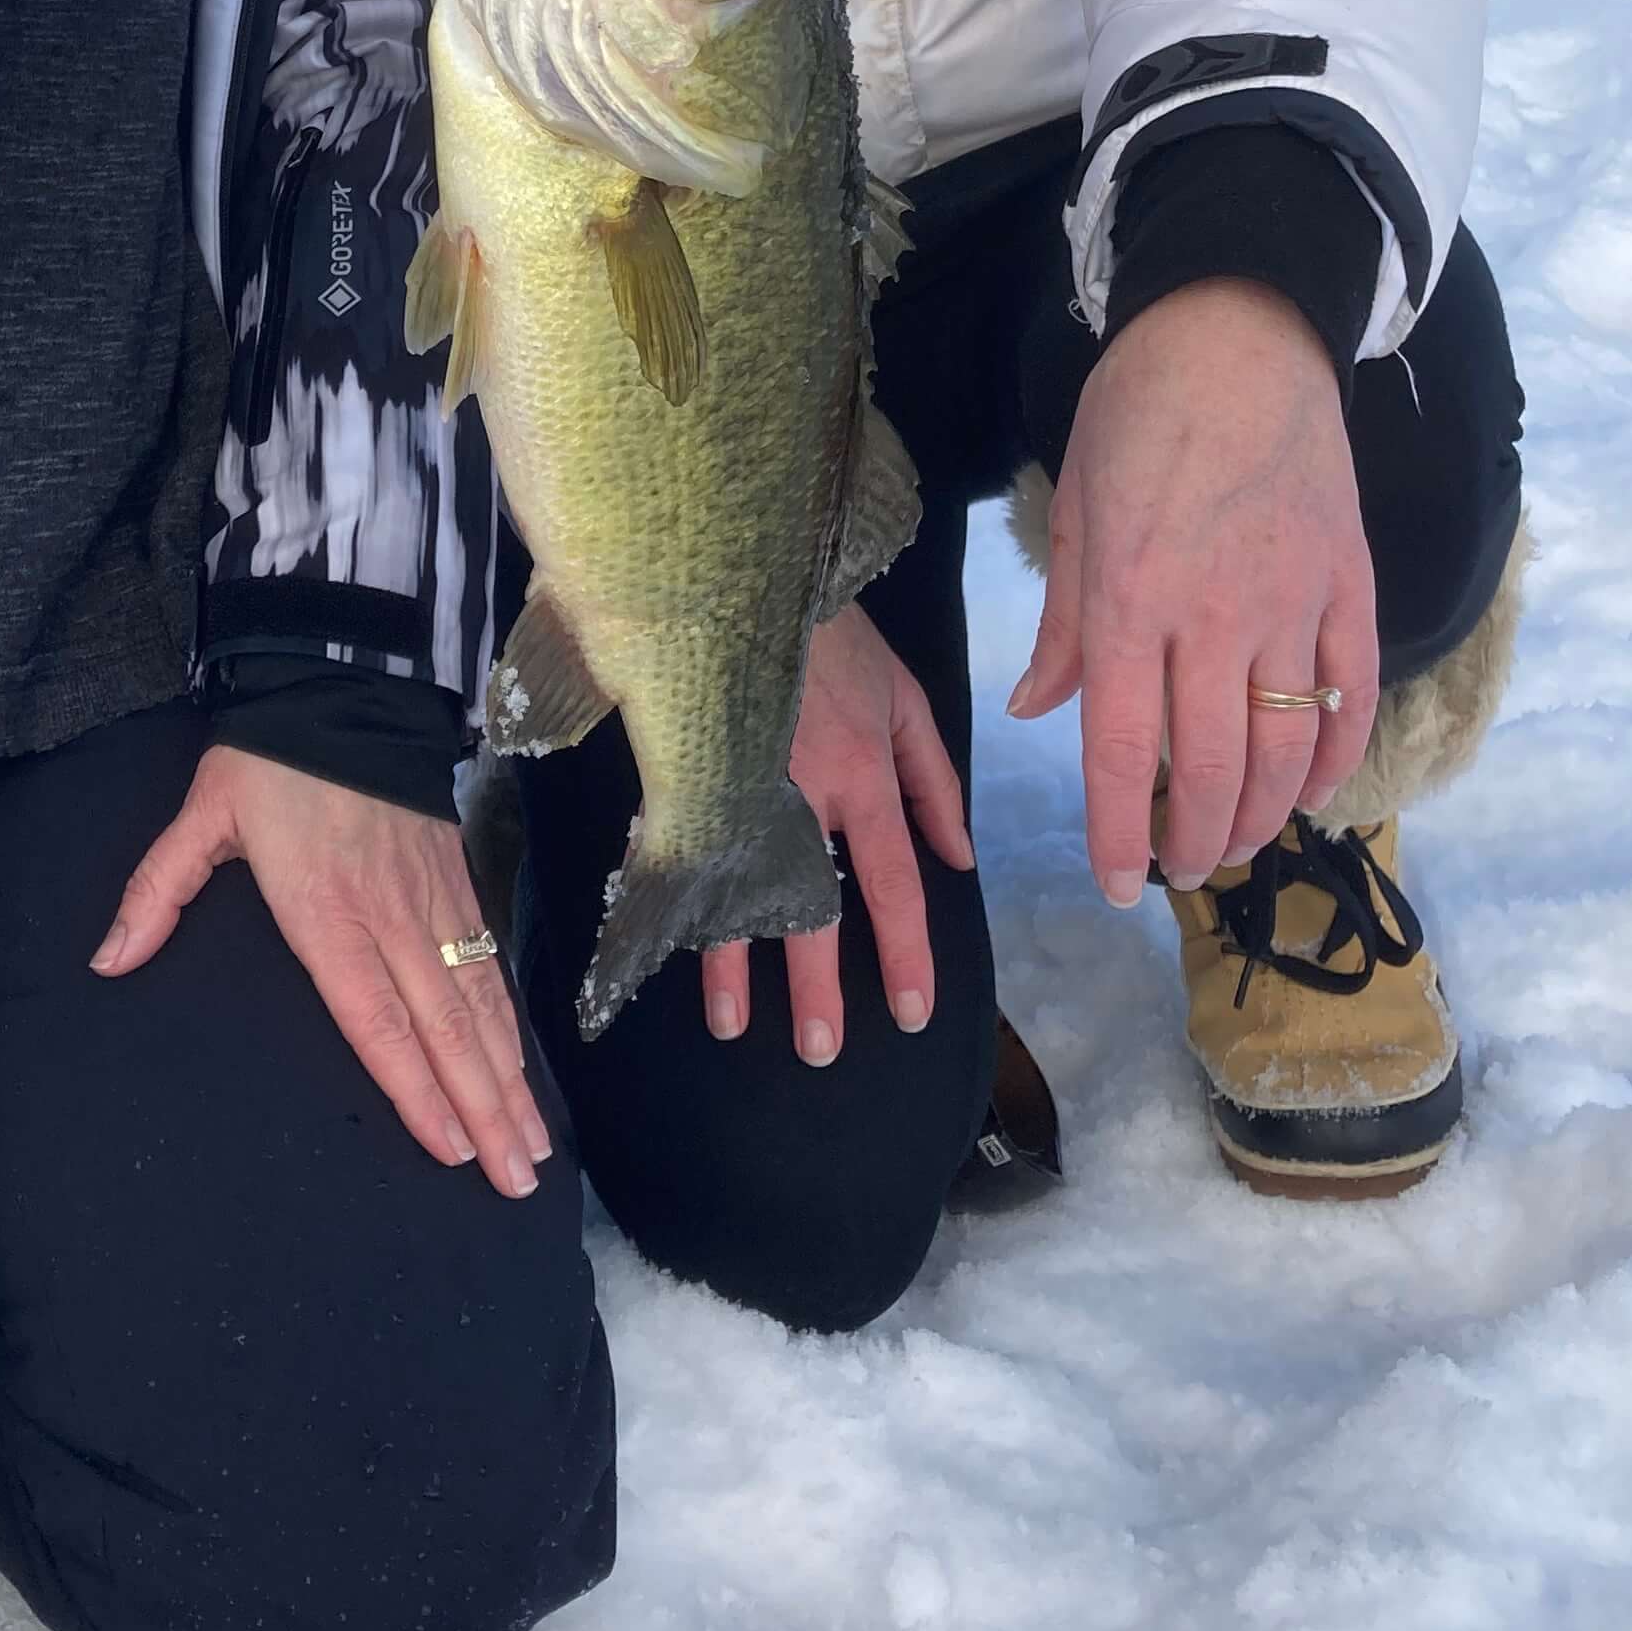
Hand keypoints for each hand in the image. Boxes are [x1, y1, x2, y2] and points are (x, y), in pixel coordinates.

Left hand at [92, 744, 551, 1196]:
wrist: (346, 686)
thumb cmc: (268, 762)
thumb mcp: (202, 818)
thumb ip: (157, 893)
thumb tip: (107, 962)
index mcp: (326, 912)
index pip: (374, 1017)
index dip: (413, 1086)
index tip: (448, 1149)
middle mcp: (391, 919)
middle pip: (445, 1029)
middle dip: (482, 1109)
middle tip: (515, 1184)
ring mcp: (433, 904)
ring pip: (479, 1006)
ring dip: (508, 1081)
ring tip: (531, 1150)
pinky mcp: (457, 885)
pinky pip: (490, 971)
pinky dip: (512, 1029)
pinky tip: (524, 1074)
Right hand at [697, 605, 973, 1063]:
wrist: (748, 579)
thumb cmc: (837, 639)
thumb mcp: (906, 697)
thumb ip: (934, 780)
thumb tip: (960, 858)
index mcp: (862, 776)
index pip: (892, 885)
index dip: (905, 953)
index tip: (911, 1012)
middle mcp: (804, 797)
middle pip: (813, 909)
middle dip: (817, 986)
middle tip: (822, 1051)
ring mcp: (742, 788)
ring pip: (740, 892)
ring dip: (735, 965)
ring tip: (732, 1027)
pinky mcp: (692, 774)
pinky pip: (687, 851)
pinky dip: (681, 903)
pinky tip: (671, 948)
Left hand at [1007, 279, 1378, 905]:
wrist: (1240, 330)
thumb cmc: (1138, 412)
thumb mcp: (1076, 510)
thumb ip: (1064, 625)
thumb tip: (1035, 710)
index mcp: (1129, 600)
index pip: (1122, 749)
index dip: (1118, 831)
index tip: (1118, 885)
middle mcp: (1213, 615)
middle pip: (1214, 767)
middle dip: (1196, 837)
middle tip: (1182, 867)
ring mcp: (1293, 601)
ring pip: (1288, 745)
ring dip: (1266, 813)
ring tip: (1240, 842)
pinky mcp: (1352, 582)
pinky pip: (1351, 690)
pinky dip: (1337, 751)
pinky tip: (1316, 786)